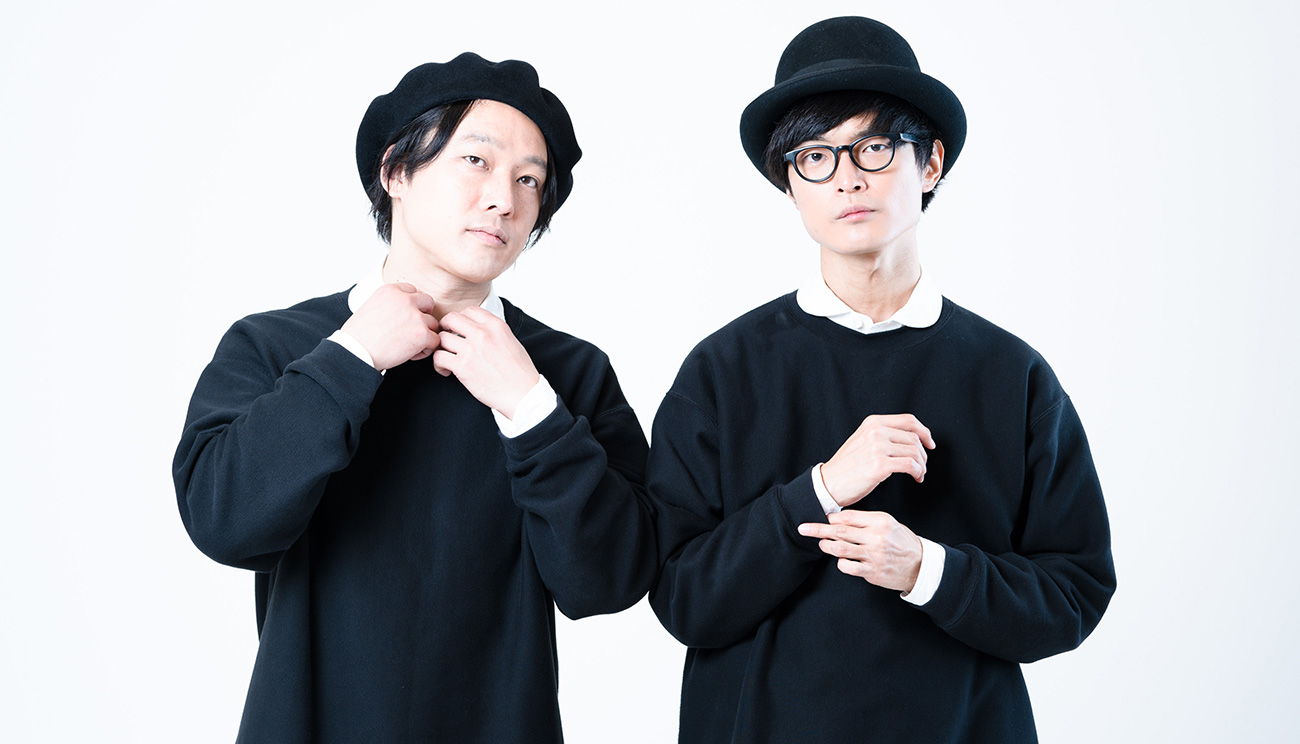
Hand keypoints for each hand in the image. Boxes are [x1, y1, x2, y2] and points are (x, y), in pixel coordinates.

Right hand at [340, 283, 440, 370]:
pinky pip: (435, 341)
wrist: (355, 352)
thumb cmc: (358, 336)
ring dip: (424, 334)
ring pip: (433, 323)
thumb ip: (389, 304)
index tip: (404, 318)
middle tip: (411, 330)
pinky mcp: (422, 334)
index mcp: (390, 291)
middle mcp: (405, 300)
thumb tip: (399, 312)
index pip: (412, 291)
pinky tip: (411, 354)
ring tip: (408, 345)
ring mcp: (415, 316)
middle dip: (423, 316)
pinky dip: (426, 350)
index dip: (411, 306)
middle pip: (428, 302)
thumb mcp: (370, 307)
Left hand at [432, 306, 538, 417]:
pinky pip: (439, 357)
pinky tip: (446, 371)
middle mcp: (482, 334)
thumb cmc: (519, 372)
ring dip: (440, 347)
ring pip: (441, 338)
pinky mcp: (463, 366)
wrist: (523, 394)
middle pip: (451, 318)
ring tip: (446, 357)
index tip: (459, 328)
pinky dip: (438, 364)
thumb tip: (477, 330)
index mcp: (496, 325)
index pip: (470, 310)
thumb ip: (493, 332)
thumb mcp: (511, 341)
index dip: (461, 318)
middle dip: (445, 327)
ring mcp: (471, 349)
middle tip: (447, 338)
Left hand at [797, 510, 922, 591]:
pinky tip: (842, 561)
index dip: (831, 518)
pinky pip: (848, 567)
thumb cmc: (901, 542)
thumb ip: (865, 520)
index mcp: (879, 521)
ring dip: (826, 546)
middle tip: (803, 528)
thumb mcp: (888, 523)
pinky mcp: (872, 572)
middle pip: (839, 530)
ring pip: (840, 549)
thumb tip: (837, 519)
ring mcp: (874, 555)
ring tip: (822, 544)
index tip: (823, 519)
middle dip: (818, 529)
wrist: (921, 565)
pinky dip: (840, 563)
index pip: (848, 516)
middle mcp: (876, 536)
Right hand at [819, 413, 934, 507]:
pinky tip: (916, 478)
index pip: (909, 420)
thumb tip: (910, 438)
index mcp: (873, 423)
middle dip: (923, 454)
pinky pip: (911, 465)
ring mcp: (877, 447)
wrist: (829, 483)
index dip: (924, 432)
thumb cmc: (847, 467)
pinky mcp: (880, 465)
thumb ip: (883, 434)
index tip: (930, 443)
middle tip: (922, 466)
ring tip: (918, 474)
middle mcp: (876, 432)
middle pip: (914, 438)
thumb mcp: (862, 440)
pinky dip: (918, 472)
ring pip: (915, 452)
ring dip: (922, 465)